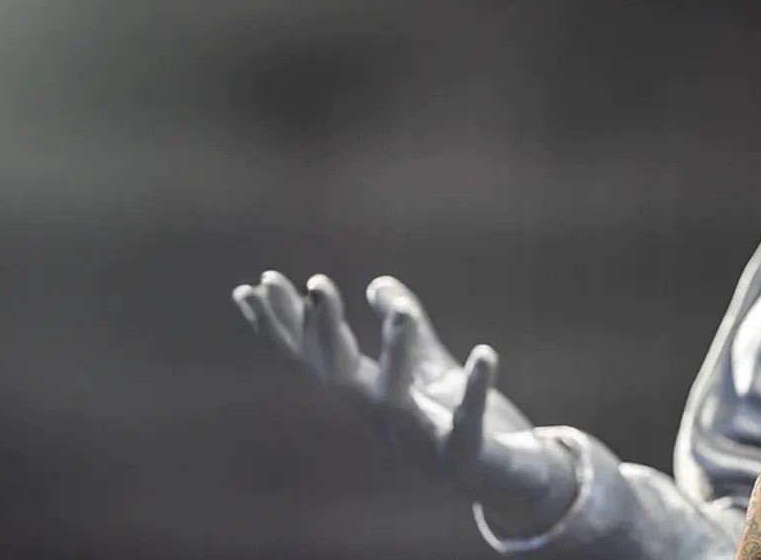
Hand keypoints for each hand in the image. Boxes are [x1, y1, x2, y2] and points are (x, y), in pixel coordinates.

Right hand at [230, 271, 578, 534]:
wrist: (504, 479)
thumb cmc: (455, 422)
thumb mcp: (427, 366)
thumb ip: (402, 327)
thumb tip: (378, 282)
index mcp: (370, 395)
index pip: (318, 355)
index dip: (285, 324)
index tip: (256, 283)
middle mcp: (384, 419)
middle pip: (340, 374)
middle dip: (324, 332)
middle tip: (317, 283)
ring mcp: (421, 439)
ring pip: (397, 397)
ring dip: (398, 352)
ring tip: (404, 311)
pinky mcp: (465, 452)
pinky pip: (468, 420)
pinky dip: (476, 388)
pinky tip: (485, 352)